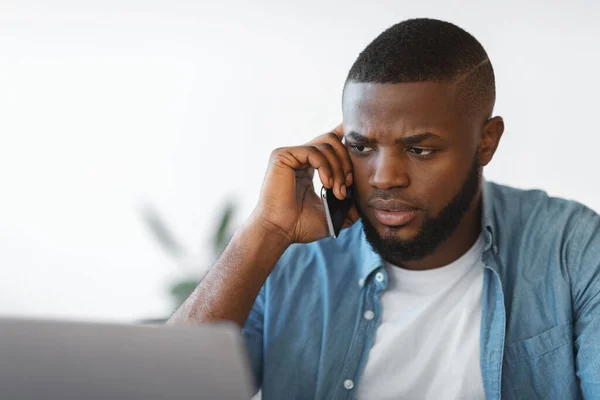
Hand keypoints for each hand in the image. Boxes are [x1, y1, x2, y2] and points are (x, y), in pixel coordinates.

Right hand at [250, 124, 358, 243]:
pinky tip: (327, 184)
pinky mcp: (282, 156)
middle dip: (346, 161)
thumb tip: (364, 198)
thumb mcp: (332, 214)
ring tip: (337, 191)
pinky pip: (313, 151)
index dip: (345, 137)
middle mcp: (299, 158)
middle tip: (347, 186)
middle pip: (332, 140)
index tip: (361, 142)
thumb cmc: (300, 226)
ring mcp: (290, 155)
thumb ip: (348, 204)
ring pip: (326, 144)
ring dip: (338, 168)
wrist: (280, 231)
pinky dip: (325, 167)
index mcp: (309, 167)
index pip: (329, 143)